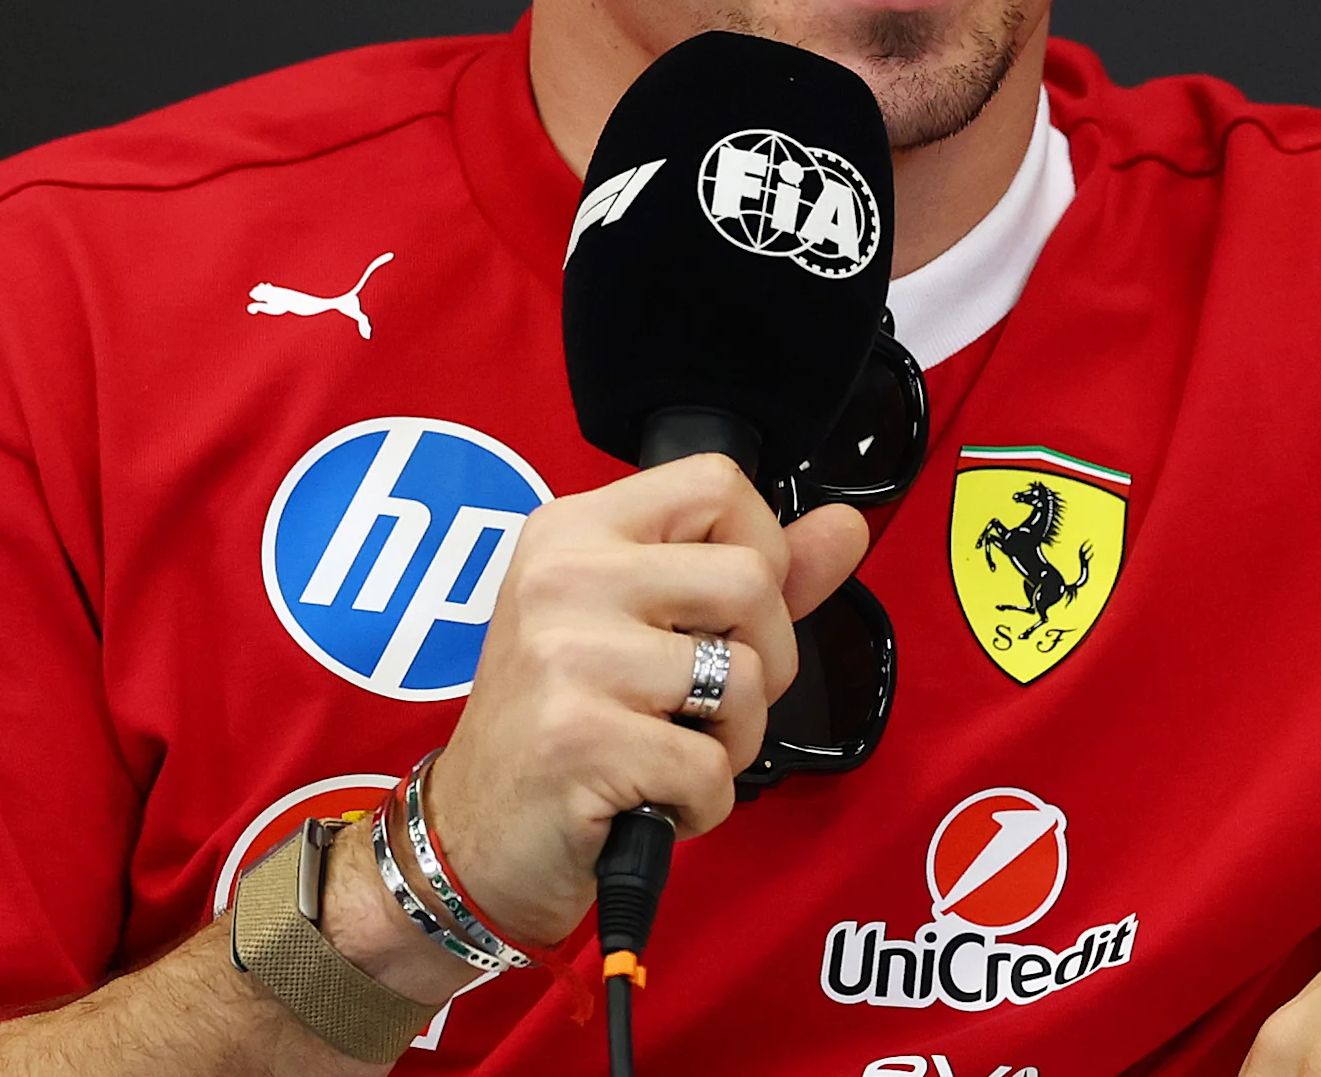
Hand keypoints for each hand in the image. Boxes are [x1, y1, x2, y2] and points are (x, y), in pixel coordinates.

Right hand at [378, 454, 870, 956]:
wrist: (473, 838)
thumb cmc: (565, 724)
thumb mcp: (643, 627)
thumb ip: (751, 574)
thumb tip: (847, 524)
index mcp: (575, 531)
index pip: (717, 482)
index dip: (760, 549)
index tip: (728, 612)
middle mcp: (564, 577)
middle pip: (752, 580)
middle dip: (765, 660)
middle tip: (706, 704)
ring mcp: (566, 656)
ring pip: (744, 678)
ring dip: (734, 742)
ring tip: (672, 753)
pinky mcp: (579, 740)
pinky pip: (713, 768)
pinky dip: (703, 804)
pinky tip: (650, 800)